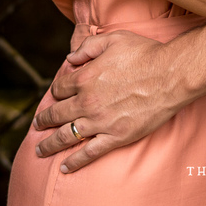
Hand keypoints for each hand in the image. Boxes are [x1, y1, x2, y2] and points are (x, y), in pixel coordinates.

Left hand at [33, 31, 183, 171]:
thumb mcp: (114, 39)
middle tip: (36, 126)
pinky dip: (74, 161)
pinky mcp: (115, 137)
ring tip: (39, 150)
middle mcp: (88, 101)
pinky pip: (89, 153)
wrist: (169, 76)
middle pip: (57, 114)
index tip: (56, 95)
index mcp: (86, 77)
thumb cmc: (144, 54)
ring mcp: (100, 122)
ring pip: (67, 136)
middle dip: (43, 120)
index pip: (60, 88)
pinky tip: (64, 167)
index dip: (56, 91)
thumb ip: (88, 46)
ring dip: (49, 144)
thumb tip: (70, 58)